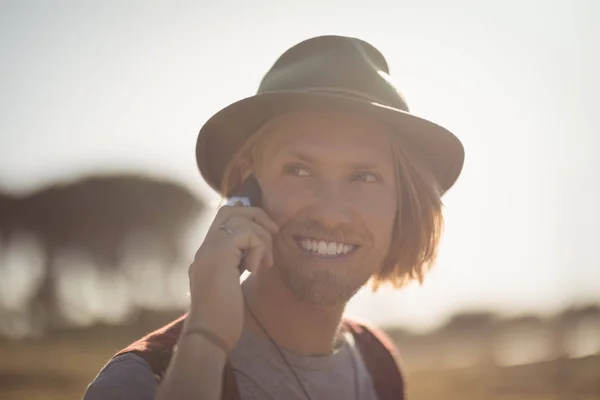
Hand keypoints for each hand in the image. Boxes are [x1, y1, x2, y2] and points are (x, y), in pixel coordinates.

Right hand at [185, 203, 278, 350]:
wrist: (209, 333)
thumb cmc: (222, 318)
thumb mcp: (231, 285)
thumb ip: (237, 266)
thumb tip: (254, 254)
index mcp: (207, 253)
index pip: (224, 219)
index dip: (247, 219)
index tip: (265, 236)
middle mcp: (205, 247)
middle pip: (230, 209)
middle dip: (256, 216)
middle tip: (273, 233)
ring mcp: (210, 248)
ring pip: (241, 218)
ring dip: (262, 237)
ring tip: (265, 264)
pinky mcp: (219, 253)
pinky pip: (247, 233)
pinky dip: (258, 248)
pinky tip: (254, 270)